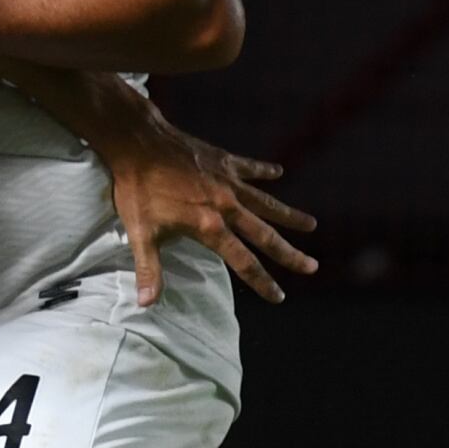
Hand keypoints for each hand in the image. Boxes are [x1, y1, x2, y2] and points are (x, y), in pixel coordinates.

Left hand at [91, 96, 318, 305]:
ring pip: (266, 202)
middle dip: (289, 253)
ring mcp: (227, 181)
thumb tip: (147, 304)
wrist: (138, 143)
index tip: (279, 296)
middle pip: (265, 235)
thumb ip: (149, 269)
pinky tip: (278, 172)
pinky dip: (264, 170)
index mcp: (209, 226)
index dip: (262, 281)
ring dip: (289, 215)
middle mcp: (226, 205)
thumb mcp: (140, 233)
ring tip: (311, 225)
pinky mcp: (223, 161)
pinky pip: (250, 167)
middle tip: (311, 266)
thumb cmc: (137, 190)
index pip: (242, 262)